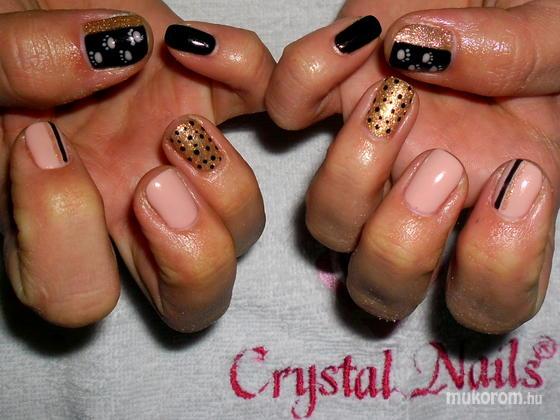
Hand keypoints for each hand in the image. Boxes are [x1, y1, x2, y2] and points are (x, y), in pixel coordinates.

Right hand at [1, 0, 274, 330]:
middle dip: (193, 255)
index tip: (49, 151)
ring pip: (246, 226)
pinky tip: (197, 48)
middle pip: (194, 299)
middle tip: (156, 184)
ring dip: (225, 182)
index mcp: (59, 218)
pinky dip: (247, 71)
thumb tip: (102, 56)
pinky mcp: (219, 95)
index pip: (79, 297)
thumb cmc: (6, 40)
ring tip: (179, 124)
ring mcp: (185, 160)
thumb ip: (19, 65)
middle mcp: (131, 208)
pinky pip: (264, 100)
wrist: (51, 4)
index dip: (69, 244)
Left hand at [265, 0, 559, 333]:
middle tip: (439, 166)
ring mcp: (365, 159)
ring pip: (326, 226)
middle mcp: (421, 199)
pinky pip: (288, 108)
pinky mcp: (324, 101)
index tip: (511, 184)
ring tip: (395, 97)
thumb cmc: (525, 21)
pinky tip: (357, 39)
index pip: (488, 296)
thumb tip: (429, 54)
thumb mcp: (558, 35)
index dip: (494, 269)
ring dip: (351, 173)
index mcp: (495, 201)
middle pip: (385, 287)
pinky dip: (308, 76)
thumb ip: (523, 54)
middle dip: (402, 243)